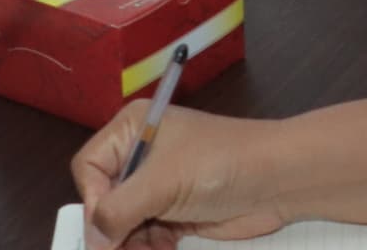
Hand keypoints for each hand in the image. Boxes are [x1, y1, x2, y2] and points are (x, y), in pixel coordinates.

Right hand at [74, 104, 292, 248]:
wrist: (277, 180)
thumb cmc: (219, 164)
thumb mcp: (162, 183)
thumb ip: (119, 210)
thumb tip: (92, 239)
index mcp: (133, 129)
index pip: (89, 167)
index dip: (93, 200)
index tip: (107, 228)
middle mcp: (141, 154)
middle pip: (104, 200)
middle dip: (112, 229)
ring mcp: (159, 185)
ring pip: (122, 223)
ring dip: (131, 243)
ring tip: (151, 249)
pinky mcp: (175, 211)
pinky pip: (144, 235)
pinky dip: (147, 247)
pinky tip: (164, 248)